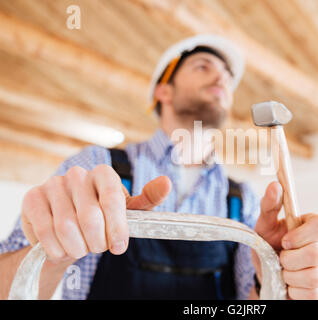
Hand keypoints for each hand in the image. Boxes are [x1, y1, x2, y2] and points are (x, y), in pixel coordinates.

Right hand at [21, 164, 171, 262]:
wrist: (68, 228)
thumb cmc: (103, 218)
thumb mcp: (128, 210)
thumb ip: (148, 199)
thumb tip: (167, 183)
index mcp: (104, 174)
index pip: (112, 199)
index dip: (117, 227)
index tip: (119, 247)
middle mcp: (77, 174)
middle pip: (90, 217)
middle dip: (97, 242)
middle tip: (98, 247)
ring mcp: (53, 184)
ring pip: (67, 227)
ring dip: (77, 247)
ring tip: (81, 247)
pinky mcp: (33, 198)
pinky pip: (45, 232)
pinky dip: (57, 249)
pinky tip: (62, 249)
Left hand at [252, 182, 317, 299]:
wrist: (269, 274)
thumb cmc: (270, 246)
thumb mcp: (264, 225)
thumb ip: (269, 205)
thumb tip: (274, 185)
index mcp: (317, 224)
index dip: (301, 236)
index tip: (284, 242)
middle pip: (317, 254)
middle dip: (289, 261)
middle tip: (282, 259)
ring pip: (314, 277)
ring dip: (291, 277)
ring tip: (286, 272)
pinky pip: (315, 294)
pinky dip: (296, 292)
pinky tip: (293, 285)